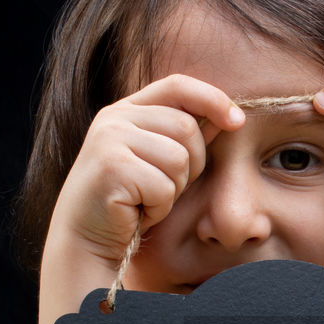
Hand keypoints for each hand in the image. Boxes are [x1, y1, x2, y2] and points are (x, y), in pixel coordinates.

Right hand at [49, 75, 245, 265]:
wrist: (85, 238)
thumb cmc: (128, 203)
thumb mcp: (159, 162)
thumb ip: (185, 137)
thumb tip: (228, 115)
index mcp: (126, 110)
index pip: (178, 85)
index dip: (212, 99)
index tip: (237, 121)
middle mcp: (114, 118)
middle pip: (187, 127)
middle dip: (191, 165)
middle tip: (163, 188)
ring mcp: (109, 140)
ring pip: (179, 158)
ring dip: (173, 189)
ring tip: (146, 200)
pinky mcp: (112, 169)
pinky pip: (163, 187)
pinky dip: (158, 208)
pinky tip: (136, 212)